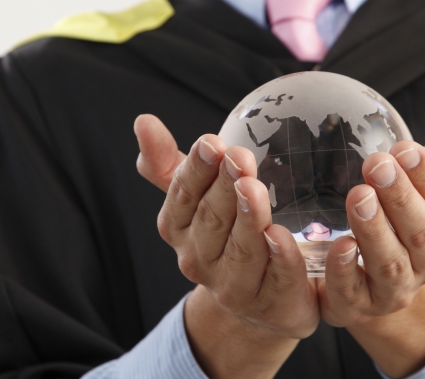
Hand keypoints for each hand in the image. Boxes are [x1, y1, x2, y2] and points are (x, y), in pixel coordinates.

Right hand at [134, 114, 317, 378]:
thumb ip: (169, 161)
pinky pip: (277, 280)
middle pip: (212, 220)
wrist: (259, 296)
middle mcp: (199, 260)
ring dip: (248, 219)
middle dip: (224, 187)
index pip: (182, 195)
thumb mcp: (197, 194)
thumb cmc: (226, 232)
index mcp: (178, 229)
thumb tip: (142, 120)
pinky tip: (282, 237)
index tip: (212, 142)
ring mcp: (234, 286)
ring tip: (255, 189)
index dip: (196, 169)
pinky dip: (280, 259)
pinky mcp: (273, 304)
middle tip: (239, 157)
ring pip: (242, 250)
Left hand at [319, 103, 424, 376]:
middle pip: (423, 234)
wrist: (369, 271)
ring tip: (358, 196)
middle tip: (376, 163)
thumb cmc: (403, 210)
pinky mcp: (354, 304)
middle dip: (401, 198)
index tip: (404, 149)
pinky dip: (345, 270)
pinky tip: (338, 244)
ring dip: (375, 230)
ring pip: (391, 264)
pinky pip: (351, 292)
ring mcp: (393, 289)